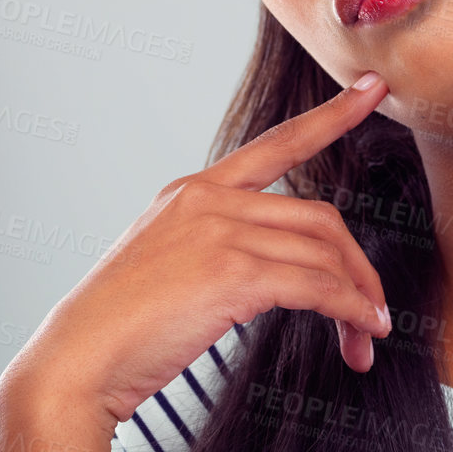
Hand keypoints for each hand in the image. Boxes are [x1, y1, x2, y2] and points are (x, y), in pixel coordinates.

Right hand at [1, 72, 393, 425]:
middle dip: (359, 268)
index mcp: (193, 192)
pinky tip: (359, 332)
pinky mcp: (233, 272)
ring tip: (367, 335)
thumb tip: (270, 272)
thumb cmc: (118, 329)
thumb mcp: (164, 266)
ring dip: (359, 298)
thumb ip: (212, 249)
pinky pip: (319, 285)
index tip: (372, 89)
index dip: (332, 116)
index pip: (278, 144)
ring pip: (325, 254)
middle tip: (374, 312)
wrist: (78, 362)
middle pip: (320, 218)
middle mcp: (209, 200)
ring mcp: (221, 231)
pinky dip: (351, 309)